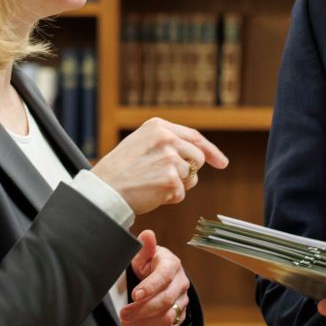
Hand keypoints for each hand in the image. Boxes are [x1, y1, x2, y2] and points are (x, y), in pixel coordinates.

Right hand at [92, 118, 228, 216]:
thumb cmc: (119, 170)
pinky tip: (151, 194)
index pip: (194, 137)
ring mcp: (169, 158)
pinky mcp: (170, 179)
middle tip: (167, 180)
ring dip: (177, 186)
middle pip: (198, 159)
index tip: (222, 163)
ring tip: (153, 185)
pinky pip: (181, 194)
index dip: (211, 151)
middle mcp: (166, 139)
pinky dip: (169, 198)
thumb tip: (194, 153)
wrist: (103, 190)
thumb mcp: (140, 143)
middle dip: (188, 173)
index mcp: (158, 127)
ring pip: (191, 178)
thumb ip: (165, 142)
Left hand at [115, 230, 190, 325]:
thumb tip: (147, 234)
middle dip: (142, 309)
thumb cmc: (150, 264)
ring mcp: (182, 302)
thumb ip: (145, 246)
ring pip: (168, 318)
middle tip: (123, 314)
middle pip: (166, 300)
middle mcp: (181, 284)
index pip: (164, 277)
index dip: (150, 287)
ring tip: (125, 323)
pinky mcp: (179, 317)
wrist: (163, 275)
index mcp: (172, 265)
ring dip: (145, 323)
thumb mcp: (145, 253)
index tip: (134, 295)